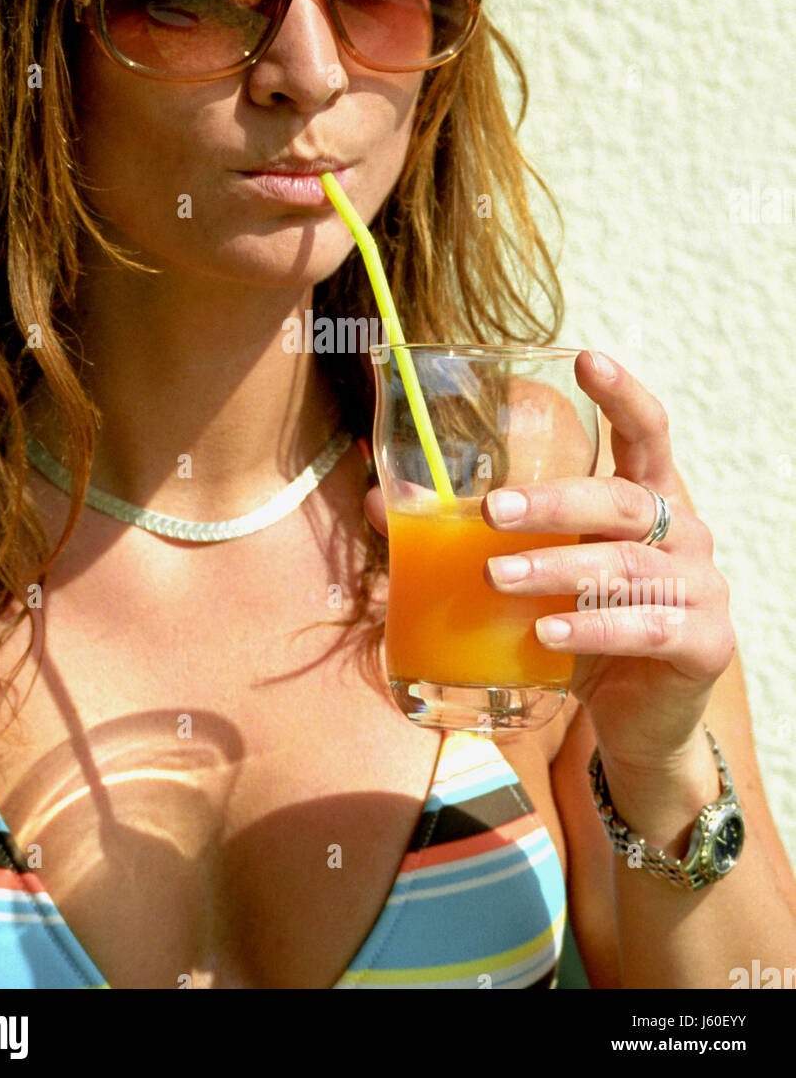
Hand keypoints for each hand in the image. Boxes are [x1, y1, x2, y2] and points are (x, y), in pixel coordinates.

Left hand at [481, 350, 734, 771]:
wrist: (636, 720)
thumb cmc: (580, 627)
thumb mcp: (533, 574)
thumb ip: (468, 536)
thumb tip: (374, 498)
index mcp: (645, 500)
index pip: (647, 432)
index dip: (622, 394)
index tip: (586, 357)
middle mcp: (681, 531)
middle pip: (619, 500)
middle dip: (554, 502)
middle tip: (493, 510)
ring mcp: (698, 587)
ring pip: (625, 567)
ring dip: (557, 569)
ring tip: (499, 576)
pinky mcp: (703, 644)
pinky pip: (645, 628)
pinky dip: (591, 630)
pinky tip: (545, 634)